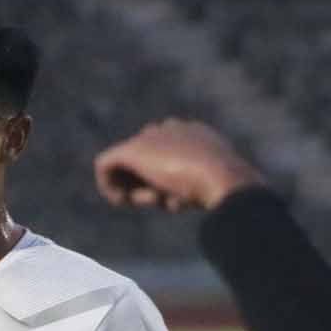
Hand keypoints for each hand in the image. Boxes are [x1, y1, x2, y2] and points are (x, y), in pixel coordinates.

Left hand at [94, 119, 265, 211]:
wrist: (222, 177)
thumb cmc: (225, 187)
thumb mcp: (213, 188)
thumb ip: (197, 188)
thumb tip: (188, 200)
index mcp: (195, 134)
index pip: (168, 155)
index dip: (166, 180)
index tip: (173, 198)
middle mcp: (171, 129)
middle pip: (146, 159)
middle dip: (148, 184)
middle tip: (160, 201)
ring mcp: (151, 138)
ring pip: (130, 165)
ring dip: (138, 190)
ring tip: (157, 201)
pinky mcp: (132, 150)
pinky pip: (105, 164)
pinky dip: (108, 185)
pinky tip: (120, 200)